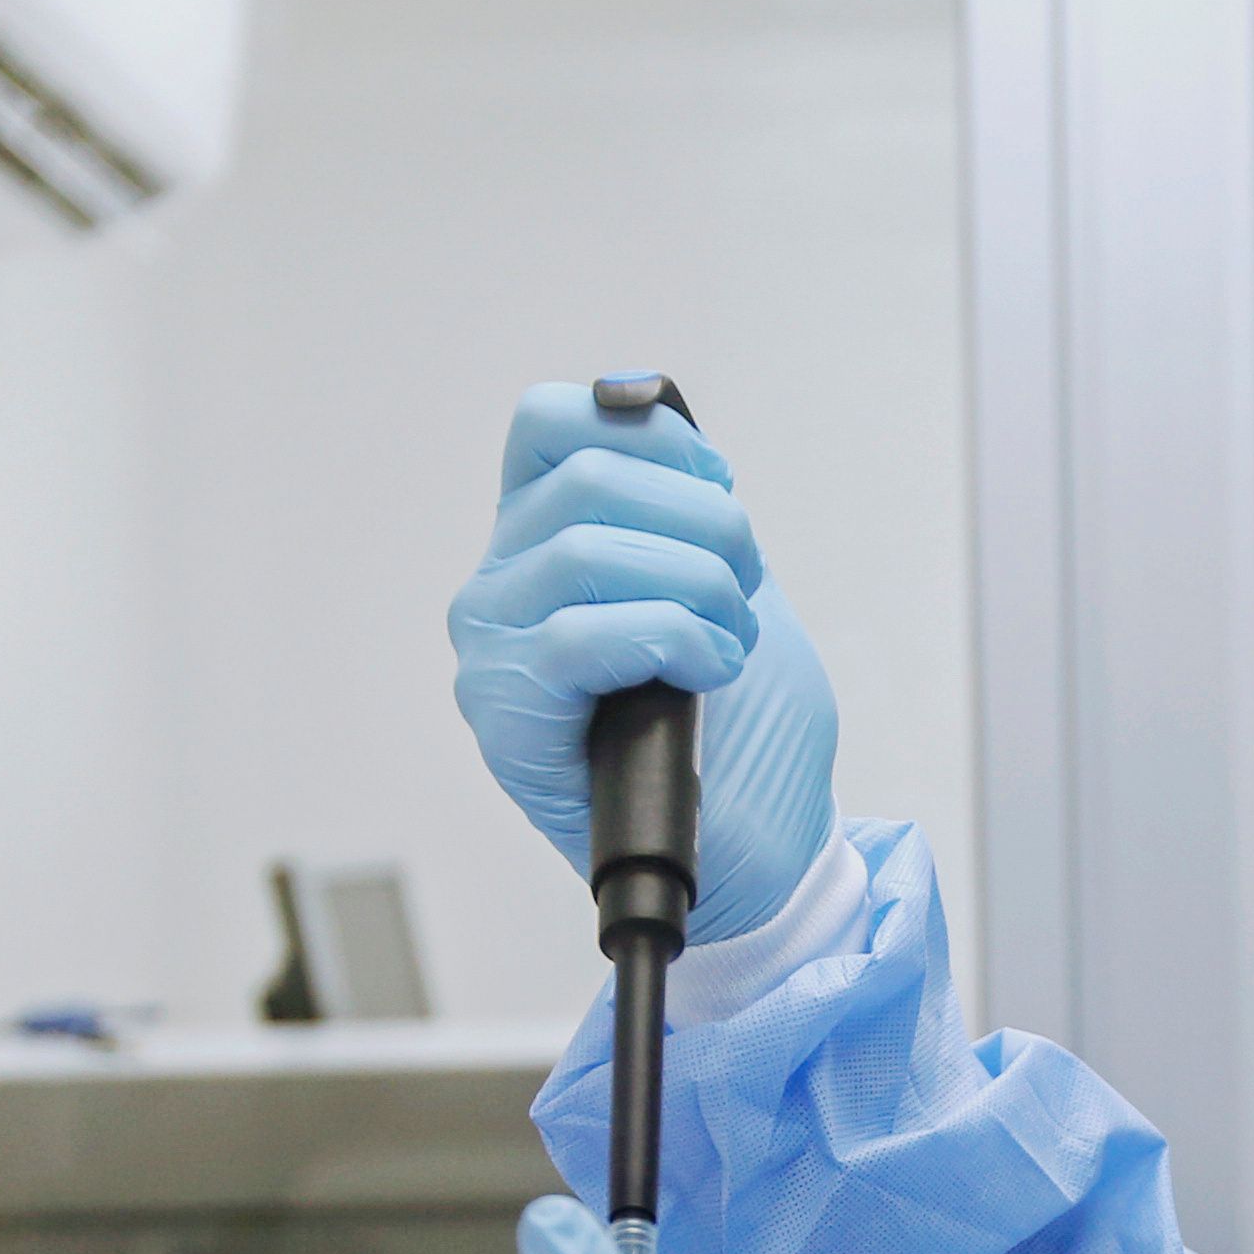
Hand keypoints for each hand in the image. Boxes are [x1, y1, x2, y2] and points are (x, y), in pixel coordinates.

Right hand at [445, 382, 841, 945]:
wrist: (760, 848)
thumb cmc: (740, 724)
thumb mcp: (728, 576)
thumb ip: (683, 494)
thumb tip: (649, 404)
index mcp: (542, 537)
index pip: (548, 421)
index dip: (651, 437)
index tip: (718, 488)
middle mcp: (501, 587)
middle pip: (588, 478)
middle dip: (705, 526)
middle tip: (742, 594)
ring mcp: (493, 654)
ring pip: (585, 550)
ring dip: (698, 590)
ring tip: (726, 645)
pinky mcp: (506, 721)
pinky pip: (577, 636)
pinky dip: (670, 638)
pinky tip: (705, 672)